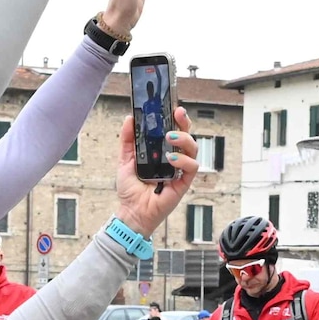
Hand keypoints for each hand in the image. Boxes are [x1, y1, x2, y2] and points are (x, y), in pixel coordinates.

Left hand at [110, 110, 198, 235]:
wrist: (132, 211)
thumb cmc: (131, 189)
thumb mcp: (125, 159)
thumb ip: (127, 139)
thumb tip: (129, 118)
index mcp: (162, 151)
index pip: (174, 130)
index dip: (176, 118)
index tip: (172, 107)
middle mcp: (174, 158)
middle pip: (187, 136)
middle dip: (184, 123)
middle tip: (177, 114)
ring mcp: (180, 170)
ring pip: (193, 148)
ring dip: (183, 139)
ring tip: (169, 137)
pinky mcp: (183, 183)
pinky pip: (192, 168)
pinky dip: (184, 161)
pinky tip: (171, 159)